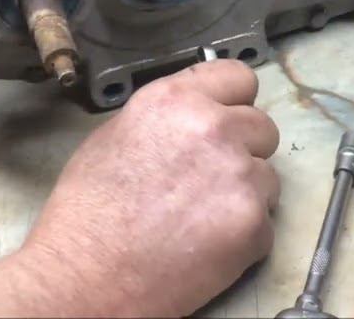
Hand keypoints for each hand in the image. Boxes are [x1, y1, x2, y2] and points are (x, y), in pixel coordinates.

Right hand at [0, 60, 280, 317]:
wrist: (86, 277)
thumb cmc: (88, 214)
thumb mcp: (115, 136)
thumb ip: (166, 116)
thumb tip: (193, 115)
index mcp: (175, 100)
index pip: (239, 76)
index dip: (234, 102)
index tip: (228, 118)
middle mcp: (213, 128)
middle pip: (263, 127)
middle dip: (244, 150)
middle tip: (211, 179)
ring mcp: (238, 176)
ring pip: (268, 177)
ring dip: (245, 195)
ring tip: (201, 218)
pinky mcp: (252, 224)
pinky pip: (266, 224)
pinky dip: (243, 237)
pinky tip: (205, 245)